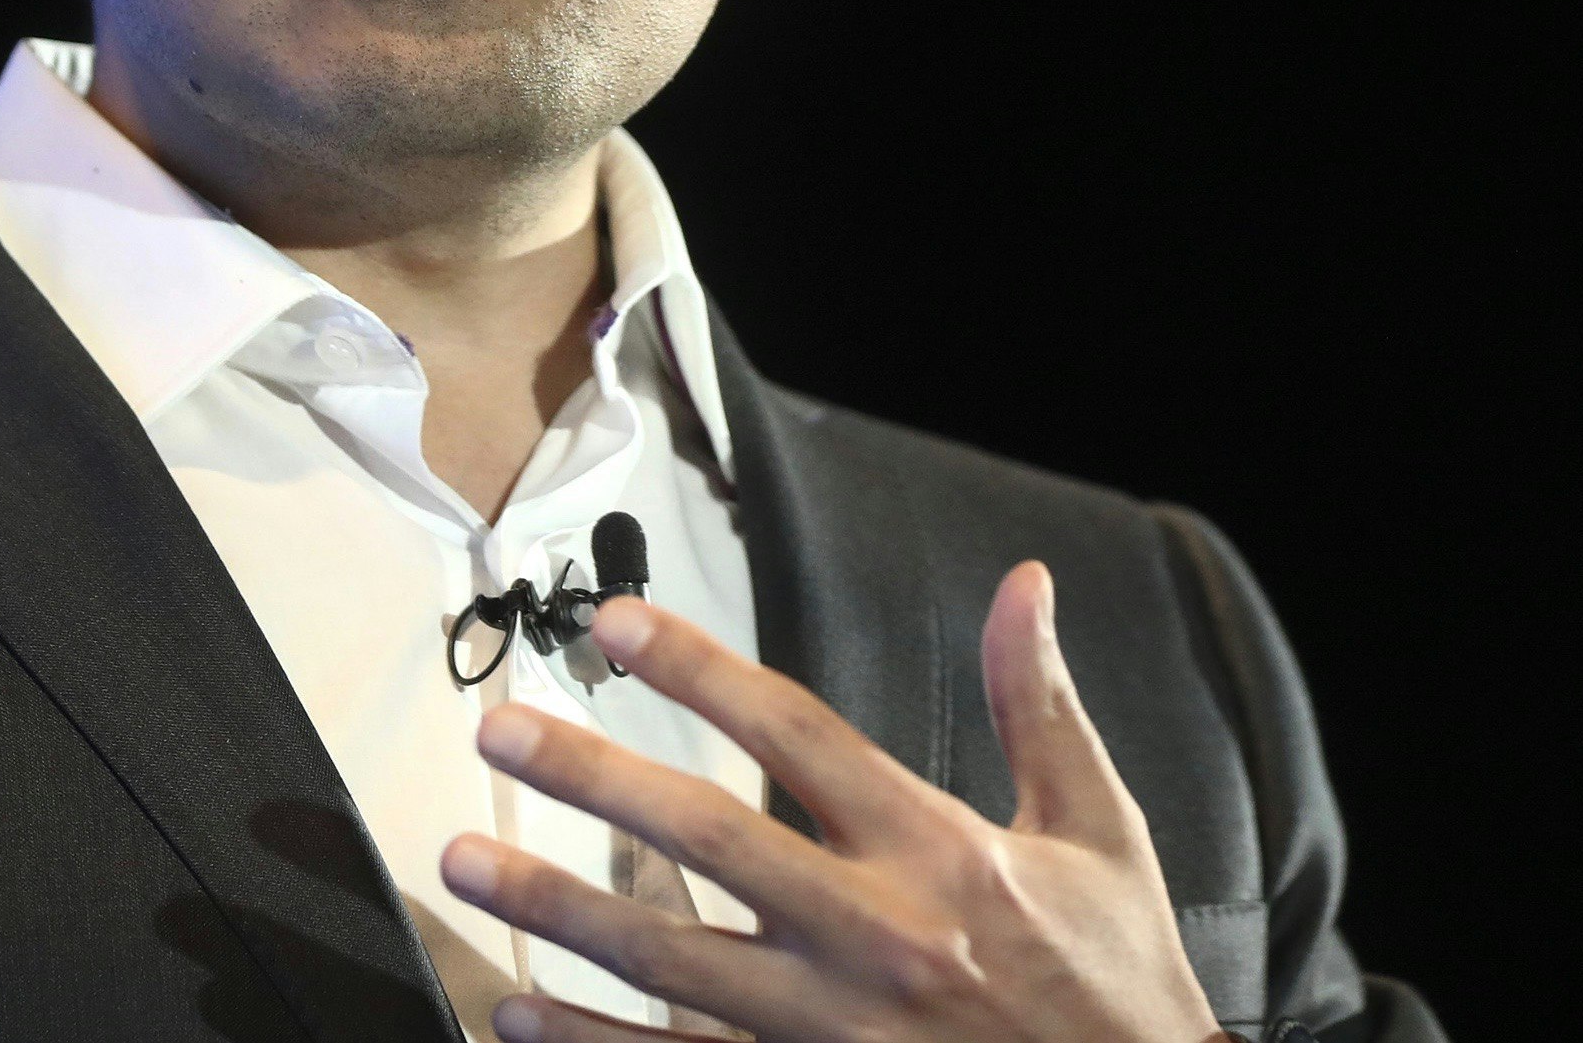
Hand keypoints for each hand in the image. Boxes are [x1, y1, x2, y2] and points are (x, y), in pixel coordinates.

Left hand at [437, 562, 1223, 1042]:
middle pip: (707, 838)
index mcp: (939, 850)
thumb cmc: (1119, 983)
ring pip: (668, 959)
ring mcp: (832, 1028)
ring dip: (556, 911)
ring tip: (463, 864)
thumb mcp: (1099, 834)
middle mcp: (875, 933)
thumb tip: (1023, 584)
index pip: (796, 733)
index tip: (619, 624)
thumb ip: (1041, 708)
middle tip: (500, 733)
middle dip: (593, 780)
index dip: (701, 672)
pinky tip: (519, 1014)